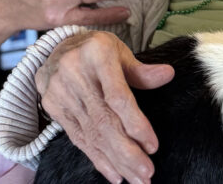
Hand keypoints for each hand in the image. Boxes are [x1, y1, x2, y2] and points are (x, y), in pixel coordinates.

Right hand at [37, 31, 173, 183]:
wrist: (54, 50)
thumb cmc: (95, 50)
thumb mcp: (119, 51)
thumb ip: (141, 70)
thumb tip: (168, 74)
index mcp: (97, 54)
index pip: (117, 97)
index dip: (136, 124)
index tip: (152, 146)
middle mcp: (75, 74)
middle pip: (104, 121)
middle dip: (127, 152)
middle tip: (147, 173)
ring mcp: (61, 93)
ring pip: (92, 134)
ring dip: (116, 161)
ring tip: (136, 179)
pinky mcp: (54, 109)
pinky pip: (78, 139)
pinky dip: (98, 159)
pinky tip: (115, 174)